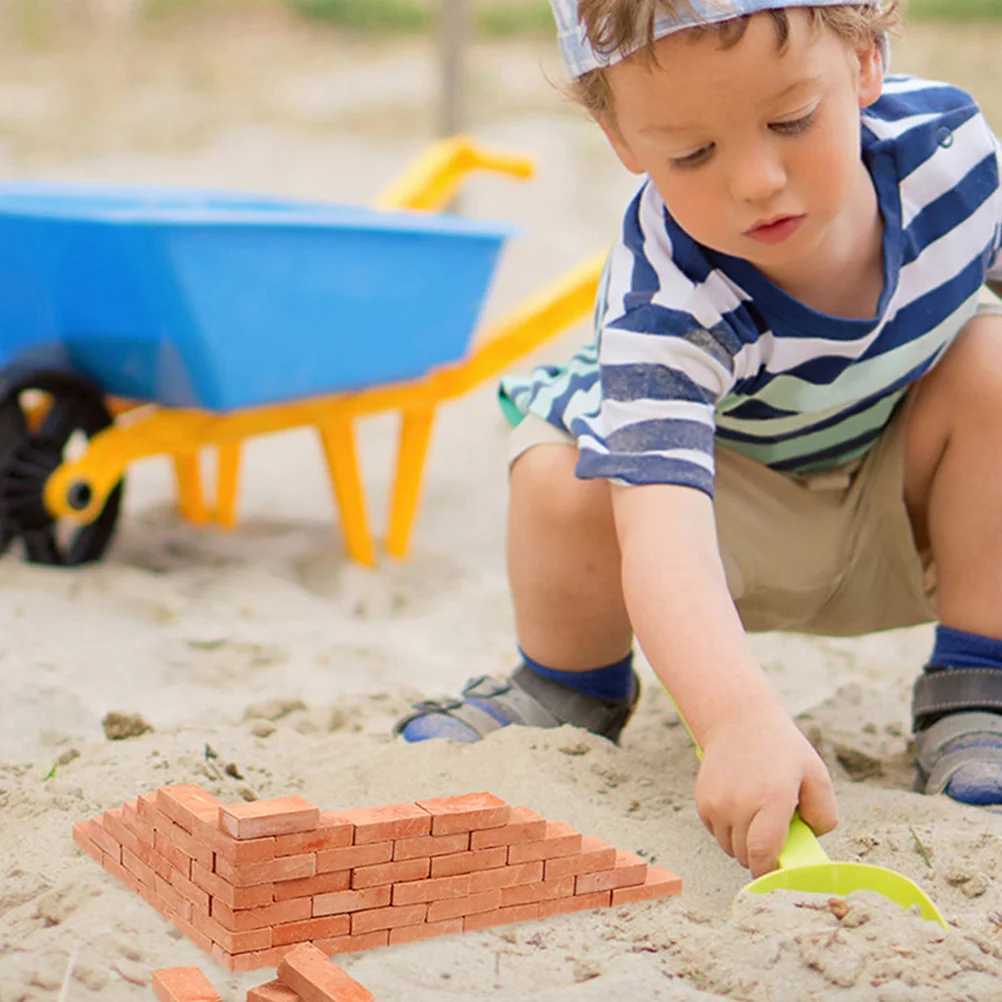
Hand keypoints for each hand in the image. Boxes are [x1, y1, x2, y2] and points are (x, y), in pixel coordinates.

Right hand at [694, 705, 837, 877]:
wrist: (738, 720)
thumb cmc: (781, 748)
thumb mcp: (816, 774)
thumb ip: (825, 814)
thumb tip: (811, 840)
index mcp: (771, 799)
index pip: (762, 855)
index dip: (770, 873)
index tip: (778, 876)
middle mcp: (739, 804)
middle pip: (746, 856)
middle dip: (761, 854)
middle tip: (775, 832)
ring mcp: (717, 803)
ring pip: (730, 847)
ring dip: (744, 843)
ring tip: (757, 817)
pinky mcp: (702, 802)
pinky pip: (717, 832)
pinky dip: (729, 829)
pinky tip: (740, 806)